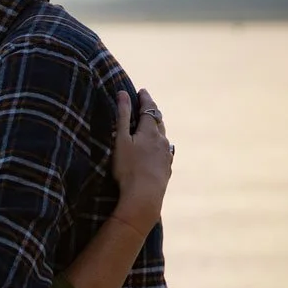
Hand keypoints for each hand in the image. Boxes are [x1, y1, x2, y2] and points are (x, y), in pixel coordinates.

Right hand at [111, 88, 173, 233]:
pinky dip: (161, 145)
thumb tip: (122, 93)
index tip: (142, 91)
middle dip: (153, 112)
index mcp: (150, 131)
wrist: (144, 195)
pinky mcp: (167, 168)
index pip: (149, 109)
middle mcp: (162, 140)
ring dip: (158, 128)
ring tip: (152, 127)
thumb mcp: (121, 140)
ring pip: (164, 136)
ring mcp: (166, 155)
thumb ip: (122, 116)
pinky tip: (160, 150)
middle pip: (159, 121)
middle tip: (146, 106)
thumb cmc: (128, 167)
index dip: (145, 99)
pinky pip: (165, 151)